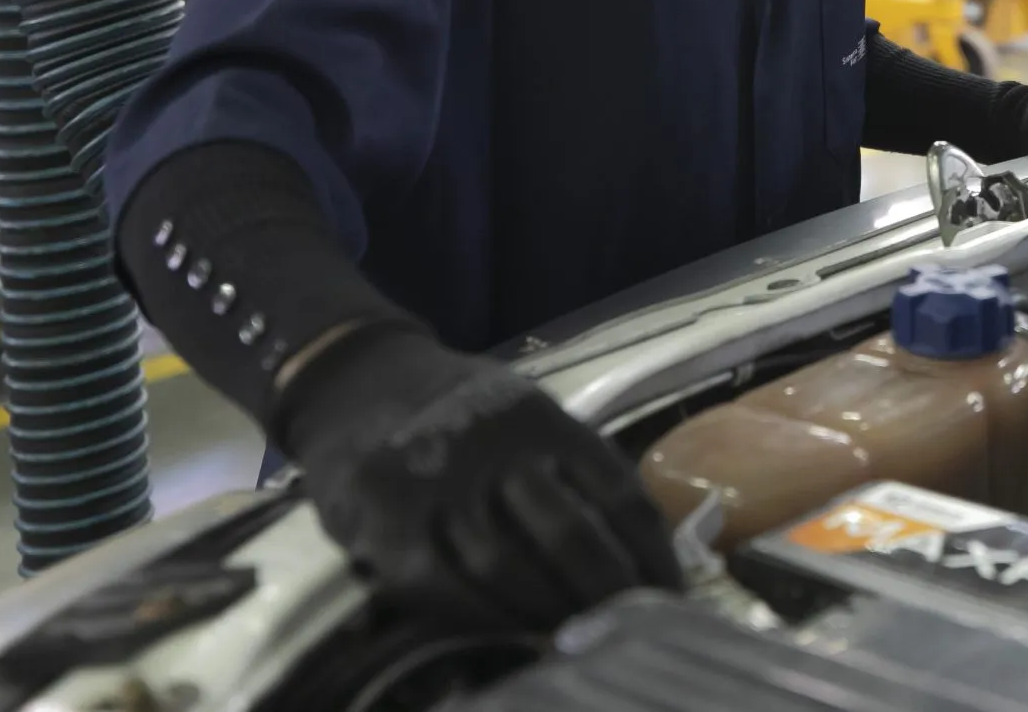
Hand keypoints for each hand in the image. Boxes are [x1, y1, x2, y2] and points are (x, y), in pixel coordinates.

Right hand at [279, 324, 680, 632]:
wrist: (357, 377)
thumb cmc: (461, 409)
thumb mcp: (527, 413)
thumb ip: (576, 467)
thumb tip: (642, 547)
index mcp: (546, 421)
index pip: (620, 496)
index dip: (652, 559)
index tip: (671, 603)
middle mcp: (500, 449)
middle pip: (572, 537)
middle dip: (607, 598)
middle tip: (628, 638)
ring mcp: (441, 483)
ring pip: (510, 567)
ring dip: (548, 616)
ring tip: (576, 650)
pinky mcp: (386, 519)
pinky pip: (443, 585)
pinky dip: (482, 620)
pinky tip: (508, 642)